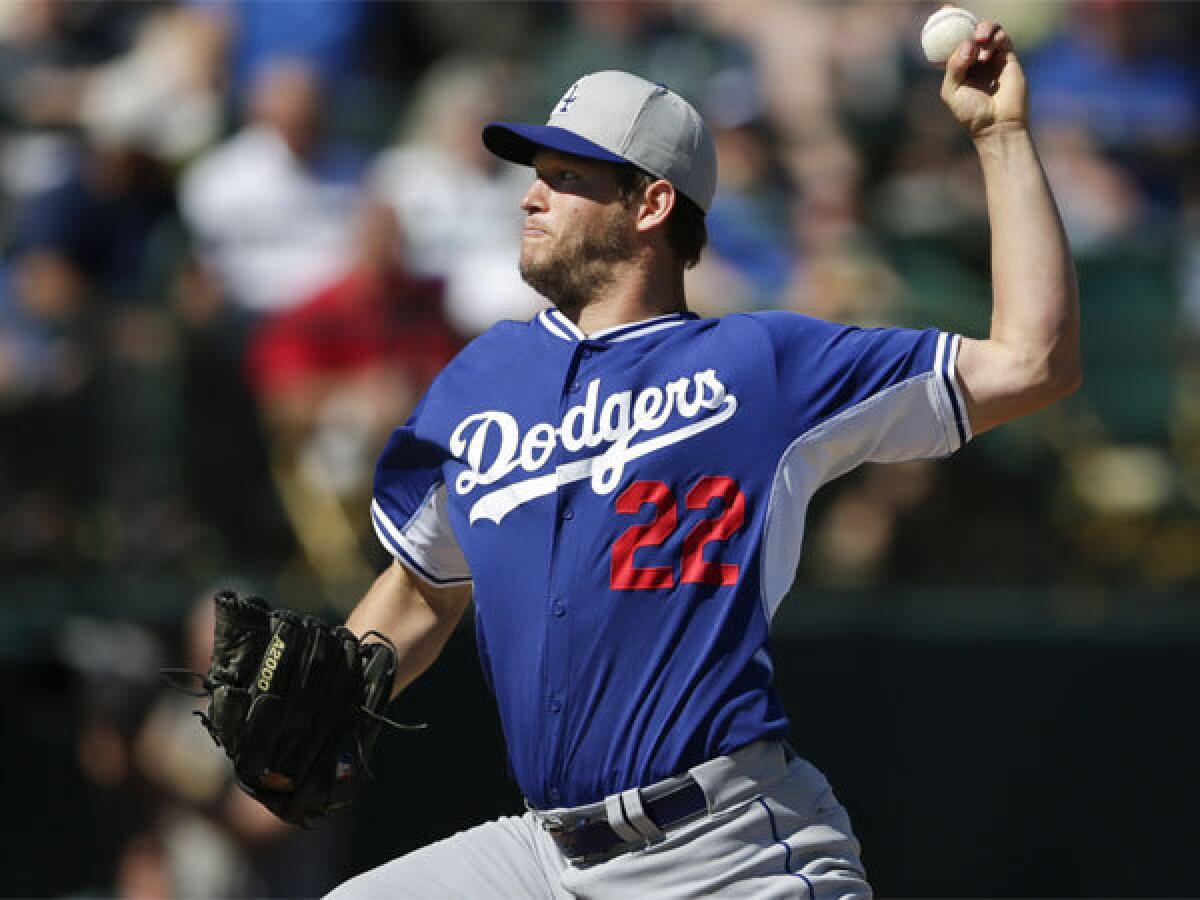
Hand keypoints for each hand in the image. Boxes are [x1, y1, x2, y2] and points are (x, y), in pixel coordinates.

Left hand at [940, 19, 1027, 139]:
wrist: (997, 124)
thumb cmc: (971, 112)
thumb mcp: (952, 90)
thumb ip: (954, 66)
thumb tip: (967, 44)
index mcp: (958, 66)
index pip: (952, 41)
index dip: (948, 25)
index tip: (943, 11)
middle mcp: (975, 59)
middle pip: (970, 30)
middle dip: (964, 19)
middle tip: (956, 11)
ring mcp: (992, 57)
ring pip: (987, 30)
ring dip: (981, 29)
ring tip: (978, 42)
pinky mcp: (1008, 57)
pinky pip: (1001, 37)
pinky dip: (993, 38)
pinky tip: (986, 53)